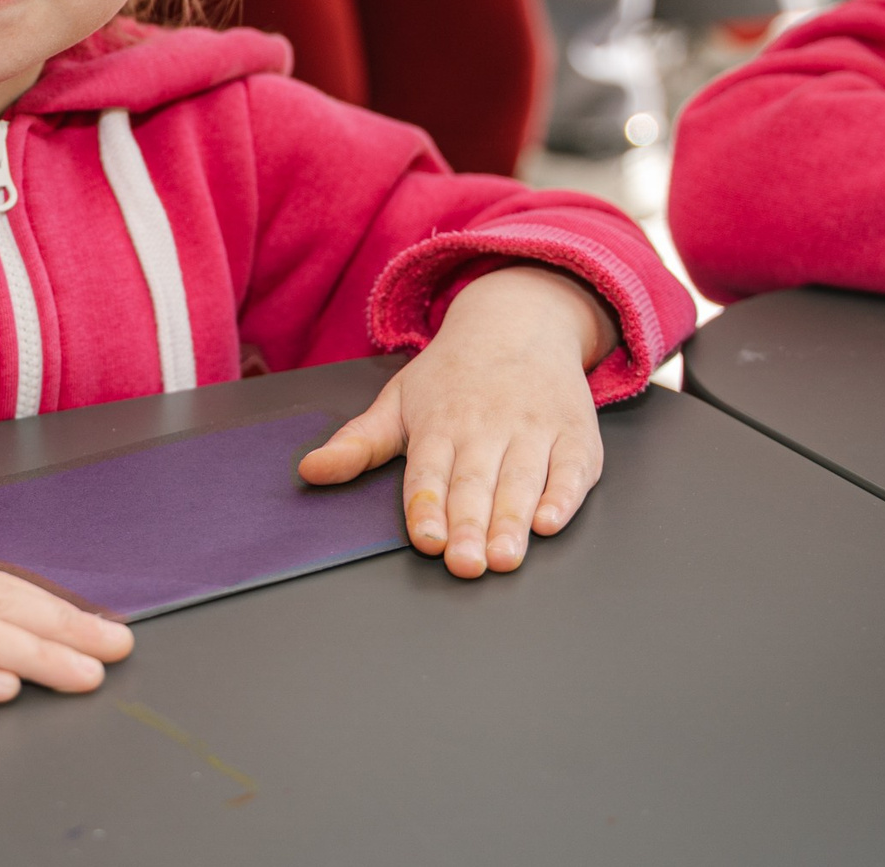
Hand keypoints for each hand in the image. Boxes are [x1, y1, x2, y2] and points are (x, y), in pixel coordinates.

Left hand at [297, 265, 616, 577]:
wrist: (520, 320)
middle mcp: (486, 426)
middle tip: (466, 564)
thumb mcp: (399, 399)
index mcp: (438, 423)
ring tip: (504, 558)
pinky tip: (550, 522)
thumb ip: (358, 443)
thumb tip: (310, 471)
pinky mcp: (574, 434)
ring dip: (513, 521)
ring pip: (522, 480)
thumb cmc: (453, 375)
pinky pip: (571, 469)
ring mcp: (533, 429)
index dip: (427, 508)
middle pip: (475, 483)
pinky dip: (563, 496)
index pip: (429, 473)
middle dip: (470, 526)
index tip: (427, 541)